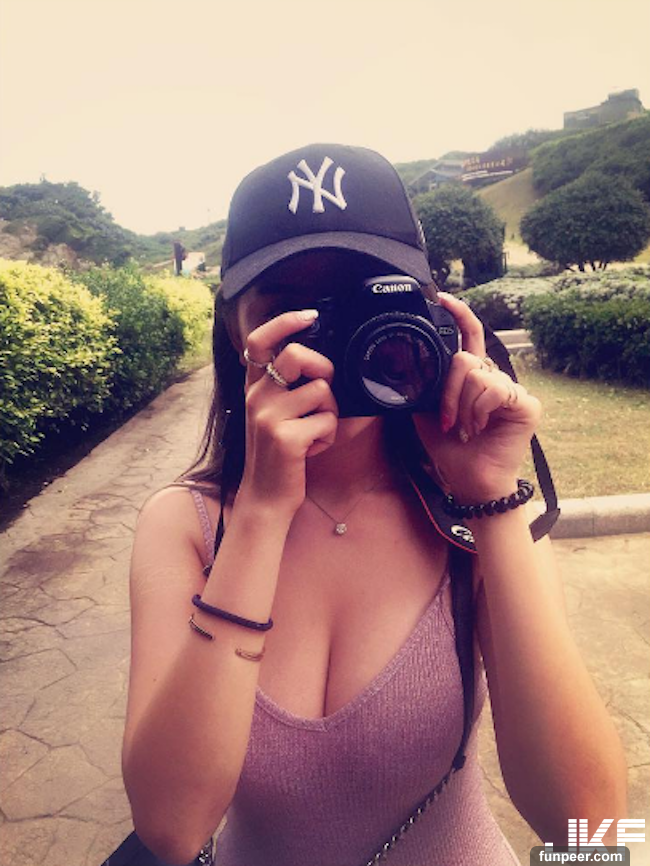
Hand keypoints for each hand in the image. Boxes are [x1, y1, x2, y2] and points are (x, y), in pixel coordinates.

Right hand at [239, 310, 338, 513]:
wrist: (266, 497)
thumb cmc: (281, 454)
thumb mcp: (276, 415)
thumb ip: (289, 388)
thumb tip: (323, 366)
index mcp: (255, 388)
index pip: (259, 341)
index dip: (284, 322)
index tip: (309, 316)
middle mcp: (256, 397)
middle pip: (298, 355)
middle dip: (323, 370)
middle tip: (322, 396)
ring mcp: (268, 416)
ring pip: (321, 390)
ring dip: (329, 413)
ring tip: (313, 433)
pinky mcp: (284, 437)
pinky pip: (327, 421)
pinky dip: (329, 437)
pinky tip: (312, 450)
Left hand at [413, 292, 540, 502]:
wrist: (469, 480)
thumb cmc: (449, 449)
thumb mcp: (425, 412)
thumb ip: (422, 385)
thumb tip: (403, 361)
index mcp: (472, 376)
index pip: (468, 338)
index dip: (459, 315)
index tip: (442, 298)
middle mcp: (493, 377)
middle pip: (464, 359)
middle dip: (447, 392)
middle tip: (446, 420)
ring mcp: (511, 389)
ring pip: (476, 375)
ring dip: (461, 407)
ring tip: (465, 429)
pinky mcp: (526, 403)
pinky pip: (493, 390)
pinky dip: (479, 411)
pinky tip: (480, 428)